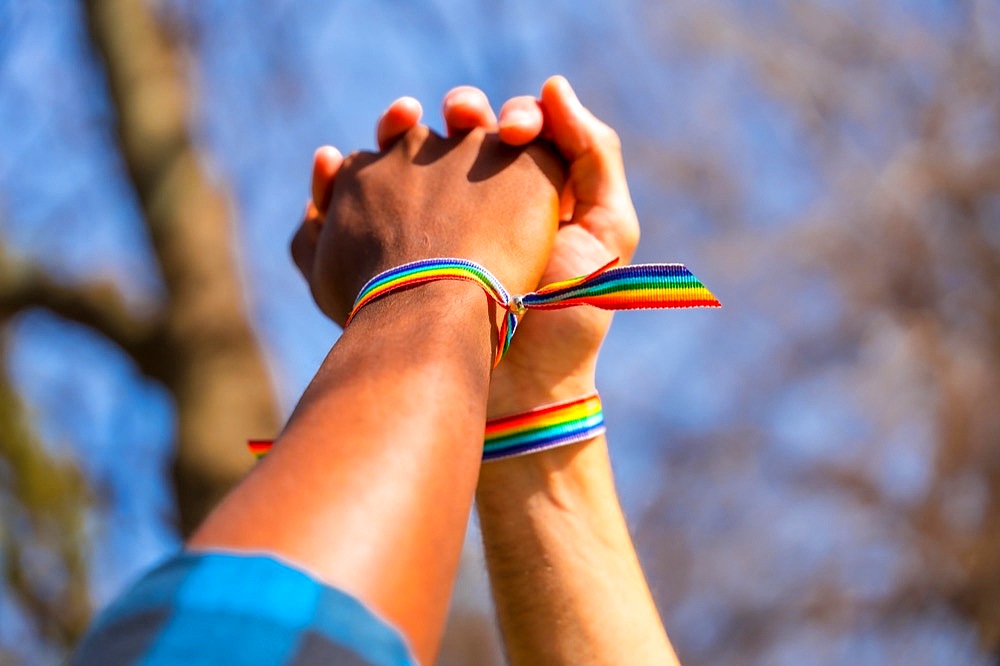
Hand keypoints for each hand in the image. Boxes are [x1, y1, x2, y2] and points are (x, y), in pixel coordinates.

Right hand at [305, 78, 637, 413]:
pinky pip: (357, 208)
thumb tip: (551, 84)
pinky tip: (333, 166)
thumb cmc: (569, 317)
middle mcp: (480, 200)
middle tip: (459, 117)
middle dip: (459, 113)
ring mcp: (432, 228)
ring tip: (393, 124)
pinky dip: (338, 183)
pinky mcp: (392, 256)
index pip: (515, 129)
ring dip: (395, 133)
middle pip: (459, 132)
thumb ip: (595, 154)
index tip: (515, 131)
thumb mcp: (607, 233)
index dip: (514, 116)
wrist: (520, 389)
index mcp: (530, 191)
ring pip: (407, 158)